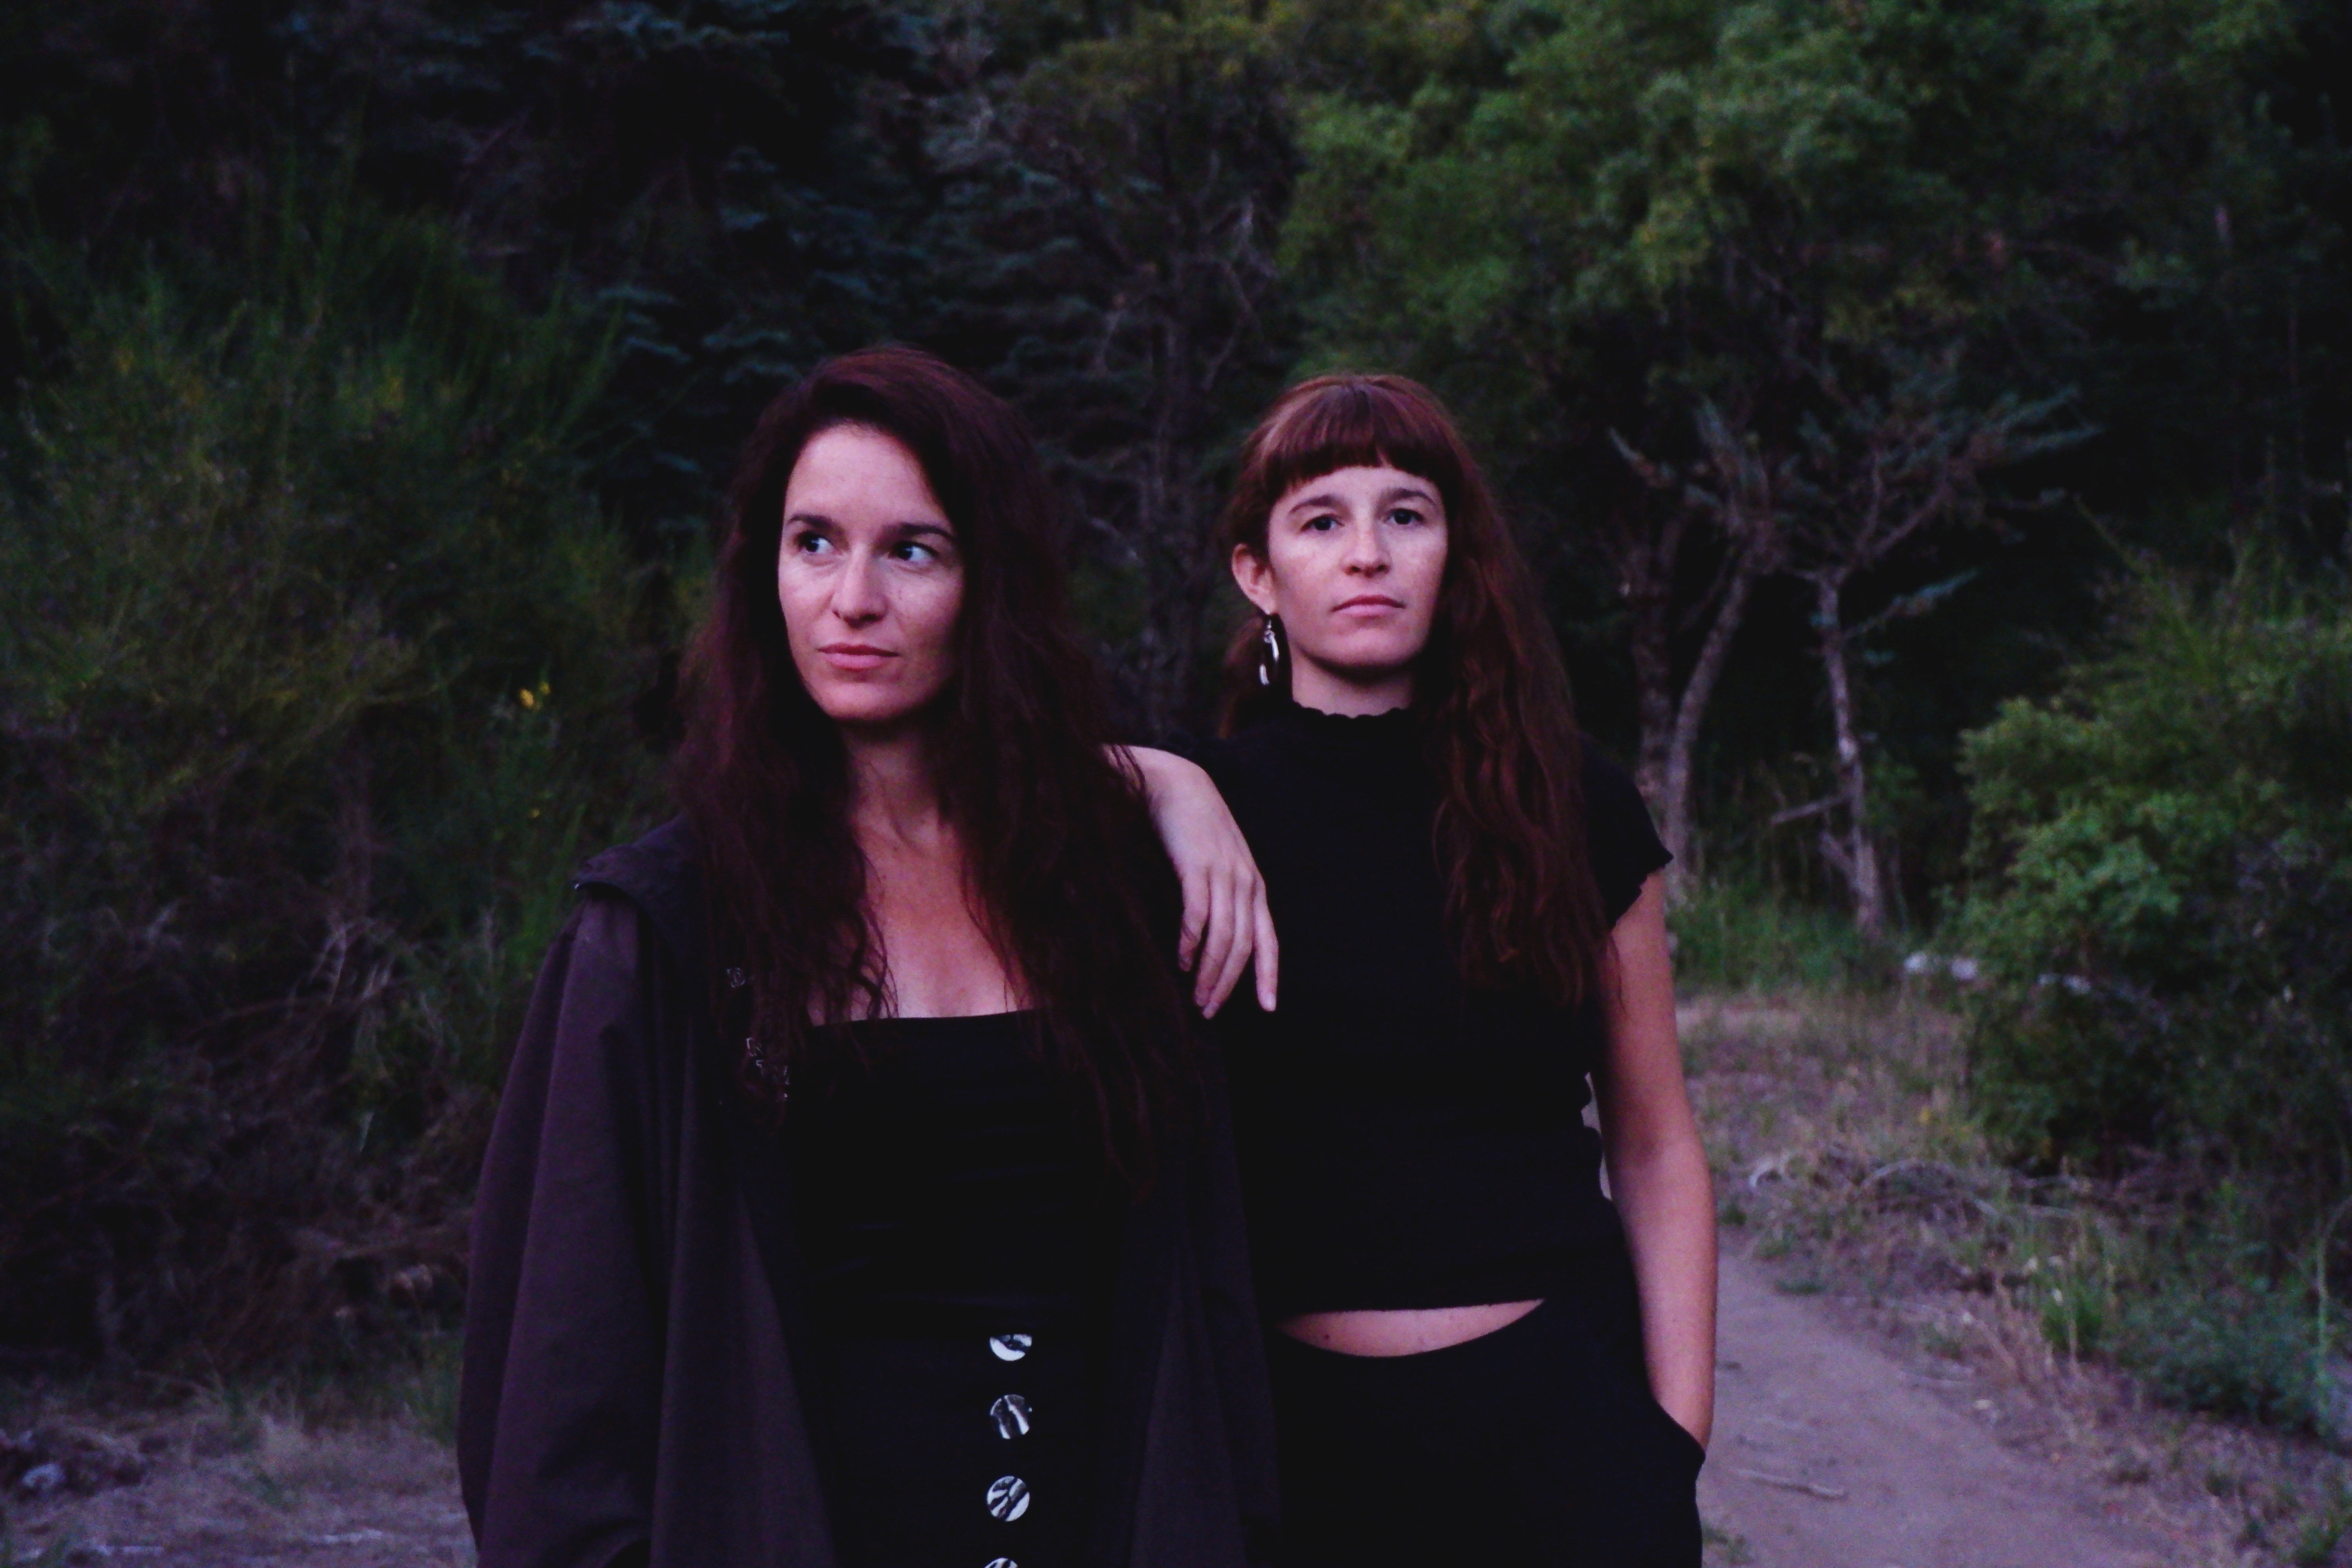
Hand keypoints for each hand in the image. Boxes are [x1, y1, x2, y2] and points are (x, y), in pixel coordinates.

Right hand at [1119, 747, 1278, 1015]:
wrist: (1178, 786)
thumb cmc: (1196, 830)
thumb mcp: (1220, 865)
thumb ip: (1224, 897)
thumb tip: (1215, 940)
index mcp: (1254, 887)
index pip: (1268, 940)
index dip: (1269, 975)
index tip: (1268, 1007)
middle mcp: (1245, 883)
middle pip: (1243, 946)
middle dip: (1229, 983)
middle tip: (1210, 1010)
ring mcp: (1223, 874)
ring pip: (1223, 936)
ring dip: (1210, 972)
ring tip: (1197, 996)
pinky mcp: (1196, 866)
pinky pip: (1198, 914)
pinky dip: (1192, 942)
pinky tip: (1183, 960)